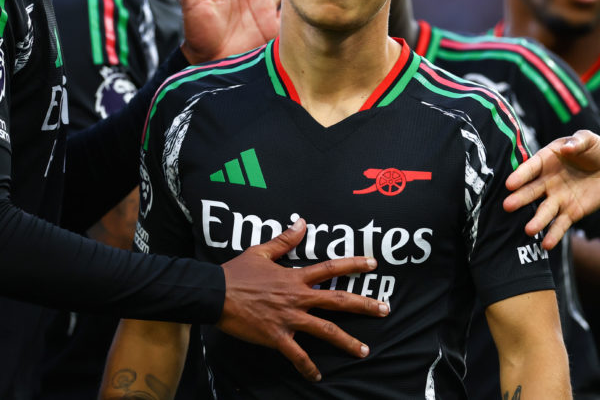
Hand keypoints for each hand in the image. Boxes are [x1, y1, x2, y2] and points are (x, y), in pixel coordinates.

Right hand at [218, 218, 388, 382]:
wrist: (215, 294)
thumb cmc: (236, 273)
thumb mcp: (260, 252)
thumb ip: (284, 240)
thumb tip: (302, 223)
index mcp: (295, 277)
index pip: (330, 268)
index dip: (353, 264)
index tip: (373, 264)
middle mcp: (297, 298)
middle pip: (337, 301)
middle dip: (364, 305)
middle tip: (385, 309)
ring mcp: (289, 319)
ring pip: (325, 330)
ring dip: (347, 341)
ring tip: (365, 350)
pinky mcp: (277, 337)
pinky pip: (297, 356)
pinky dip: (308, 367)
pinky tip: (318, 377)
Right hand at [503, 129, 599, 248]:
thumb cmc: (592, 151)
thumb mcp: (588, 140)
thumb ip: (578, 142)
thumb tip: (567, 147)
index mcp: (546, 160)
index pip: (531, 168)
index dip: (520, 175)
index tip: (509, 183)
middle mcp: (546, 181)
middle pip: (531, 191)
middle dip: (520, 199)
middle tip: (507, 206)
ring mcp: (557, 198)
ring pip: (544, 211)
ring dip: (536, 221)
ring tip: (528, 230)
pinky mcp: (571, 213)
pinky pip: (561, 224)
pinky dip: (554, 235)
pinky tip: (546, 245)